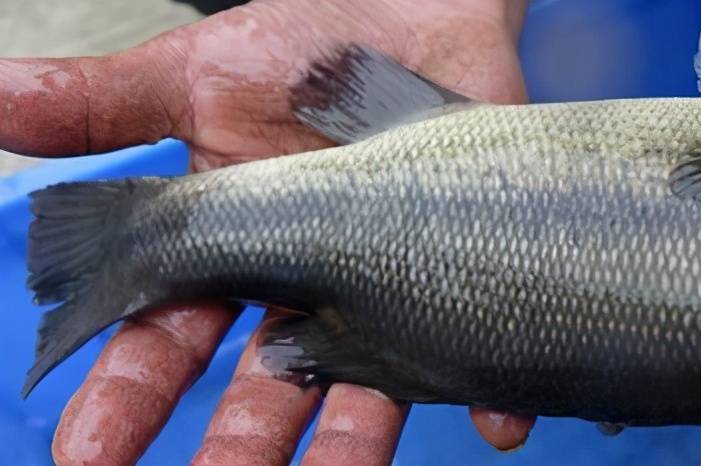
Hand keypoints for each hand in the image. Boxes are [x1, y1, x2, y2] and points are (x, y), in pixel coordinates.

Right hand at [0, 0, 536, 462]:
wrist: (416, 7)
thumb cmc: (305, 42)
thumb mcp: (197, 71)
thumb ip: (102, 104)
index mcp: (232, 252)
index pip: (163, 342)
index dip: (124, 399)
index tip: (87, 454)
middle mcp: (306, 286)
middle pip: (263, 386)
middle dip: (238, 444)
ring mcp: (389, 283)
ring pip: (365, 385)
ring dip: (350, 443)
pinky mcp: (469, 264)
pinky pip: (482, 346)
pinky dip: (489, 392)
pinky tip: (496, 421)